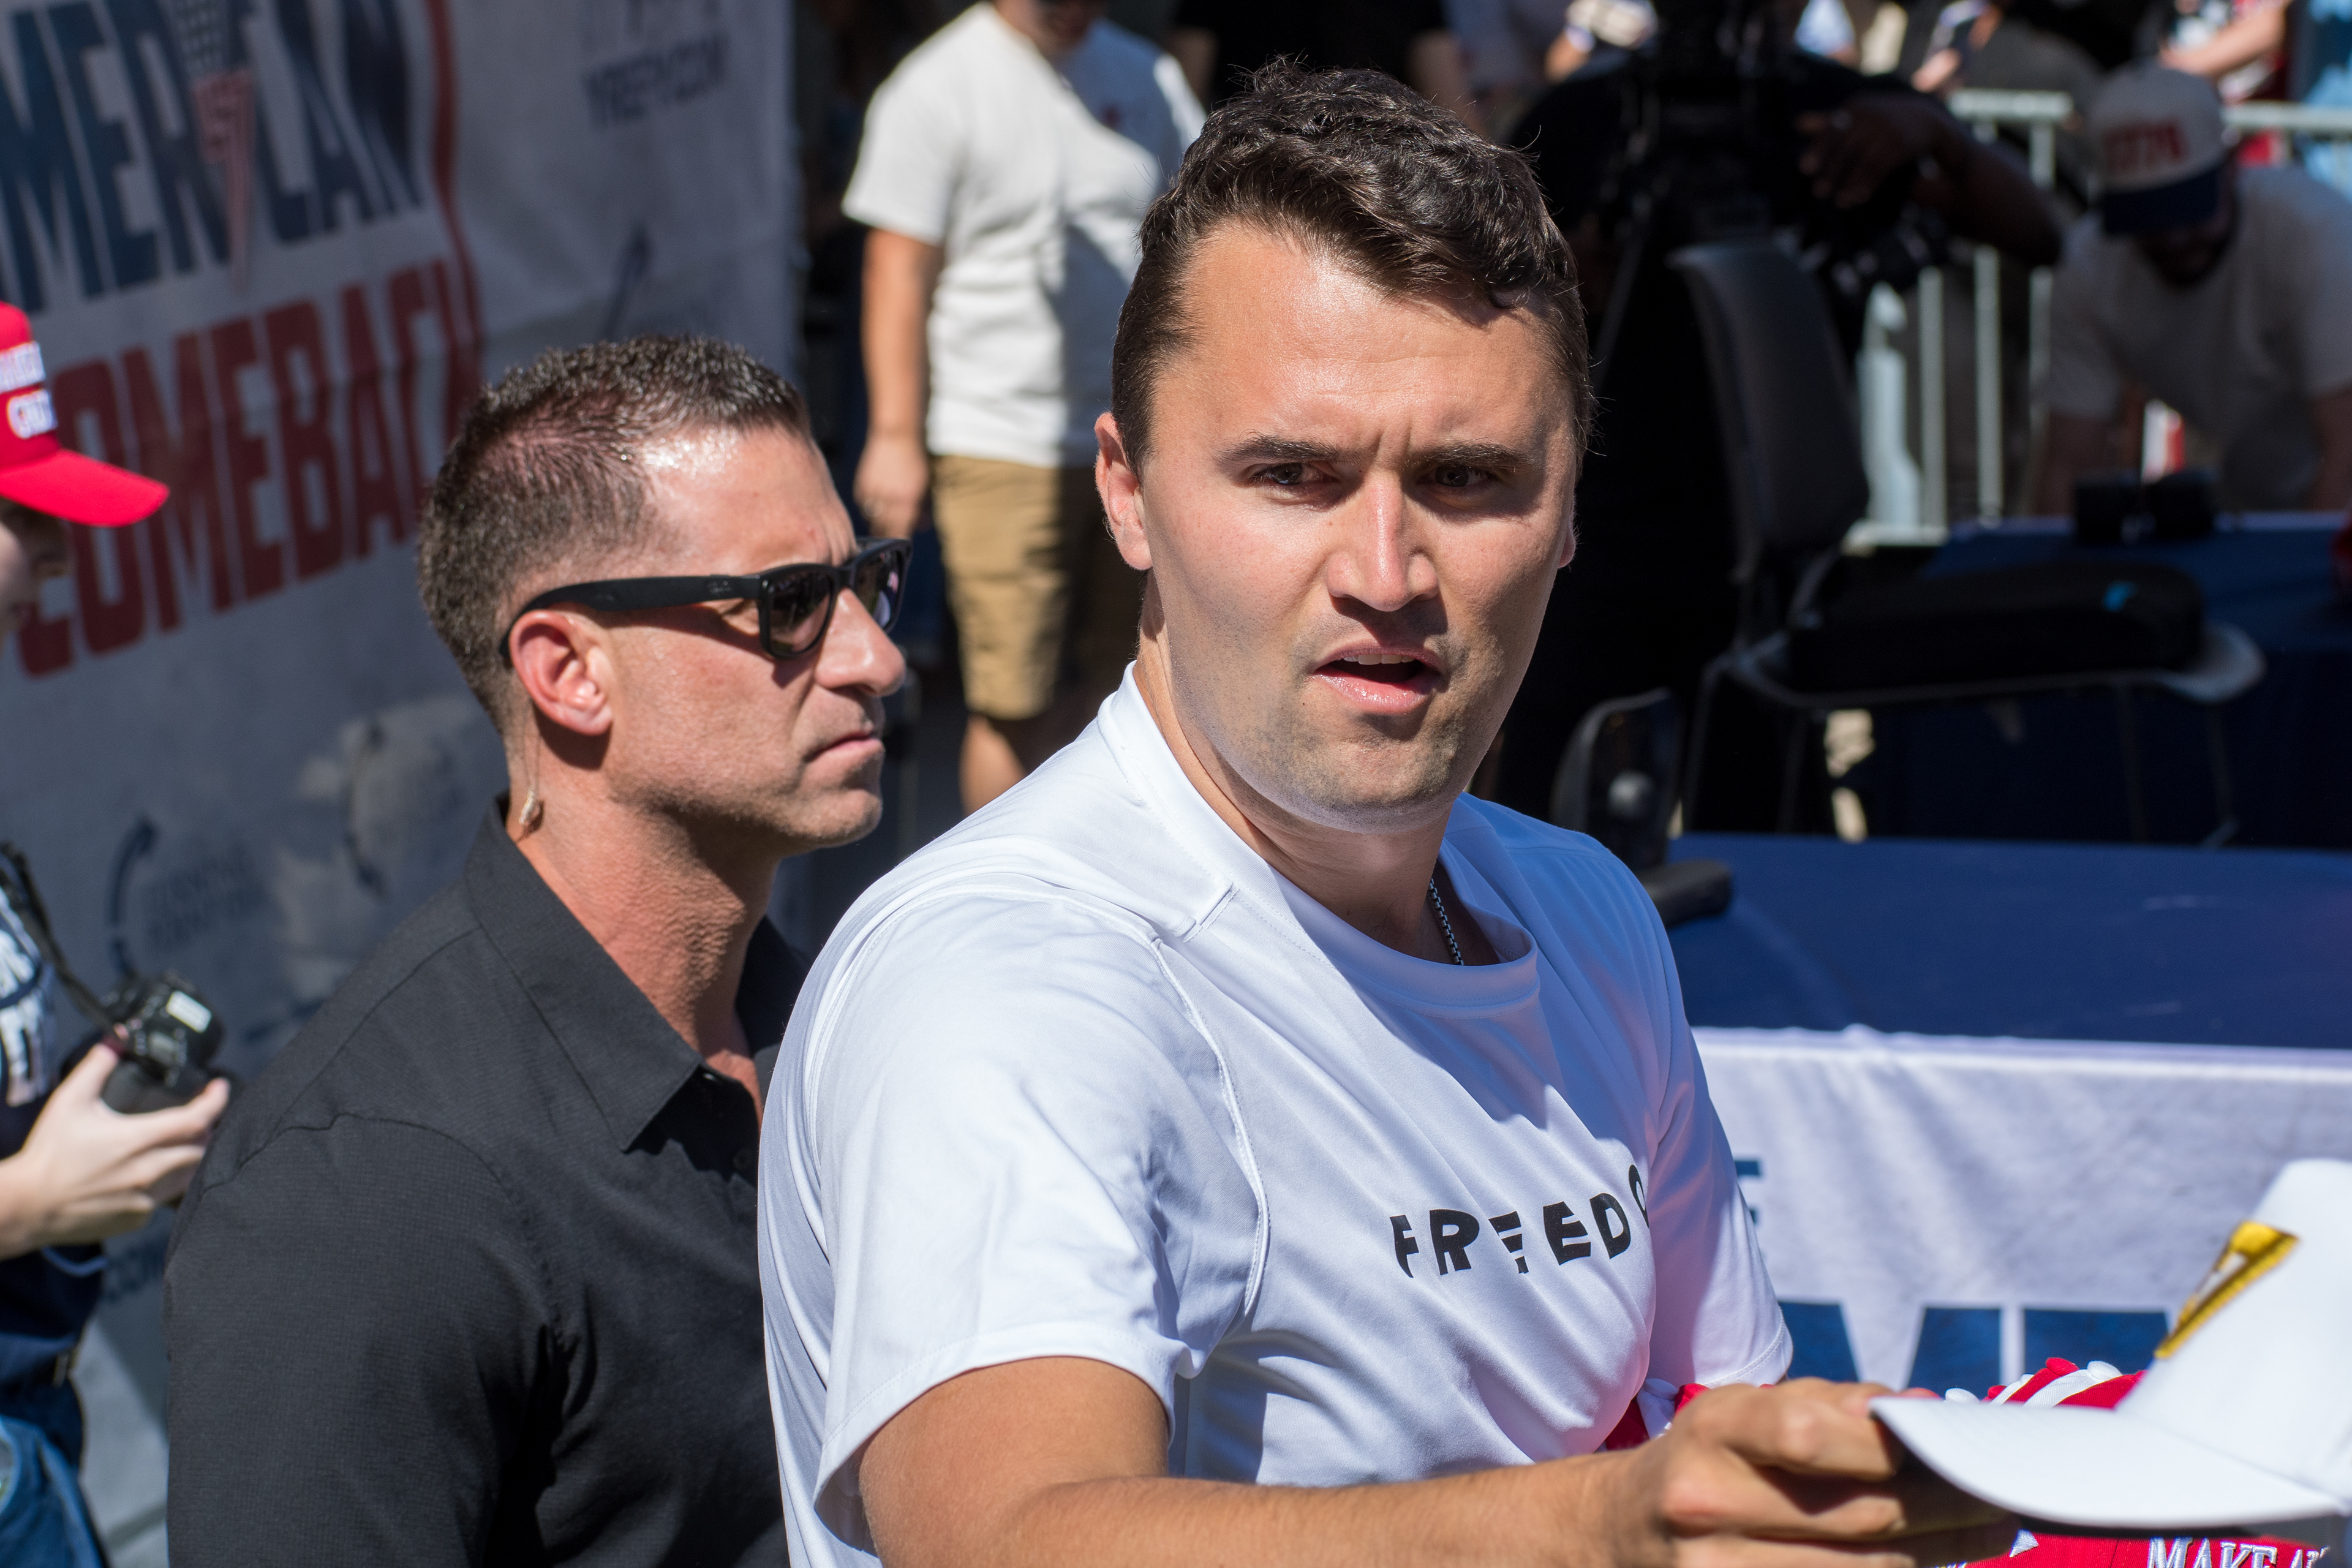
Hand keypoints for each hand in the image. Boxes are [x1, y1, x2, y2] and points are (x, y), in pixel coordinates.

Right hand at [0, 1041, 229, 1257]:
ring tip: (183, 1141)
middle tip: (197, 1116)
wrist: (30, 1204)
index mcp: (137, 1139)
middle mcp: (149, 1169)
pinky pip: (169, 1196)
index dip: (216, 1100)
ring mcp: (146, 1197)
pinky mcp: (139, 1217)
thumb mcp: (70, 1101)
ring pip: (192, 1172)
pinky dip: (171, 1180)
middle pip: (202, 1146)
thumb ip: (97, 1066)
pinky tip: (156, 1170)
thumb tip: (117, 1039)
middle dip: (206, 1128)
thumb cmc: (49, 1153)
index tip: (219, 1088)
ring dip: (194, 1154)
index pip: (196, 1119)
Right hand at [855, 433, 930, 539]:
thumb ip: (923, 508)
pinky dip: (867, 509)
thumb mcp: (924, 486)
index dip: (900, 540)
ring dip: (876, 523)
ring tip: (880, 523)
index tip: (900, 547)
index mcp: (908, 502)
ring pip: (871, 519)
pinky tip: (873, 507)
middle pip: (883, 529)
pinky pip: (863, 506)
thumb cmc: (915, 461)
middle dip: (885, 535)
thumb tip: (922, 527)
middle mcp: (890, 500)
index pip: (901, 531)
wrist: (897, 436)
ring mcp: (874, 493)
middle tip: (886, 539)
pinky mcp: (862, 486)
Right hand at [1593, 1379, 2016, 1567]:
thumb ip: (1832, 1405)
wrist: (1618, 1535)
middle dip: (1948, 1504)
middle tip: (2006, 1492)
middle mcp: (1707, 1504)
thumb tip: (1927, 1411)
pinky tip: (1937, 1562)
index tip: (1958, 1440)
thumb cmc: (1707, 1463)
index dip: (1894, 1442)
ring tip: (1991, 1530)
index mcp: (1712, 1433)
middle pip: (1858, 1515)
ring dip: (1942, 1553)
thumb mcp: (1745, 1411)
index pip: (1810, 1434)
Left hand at [1797, 95, 1962, 209]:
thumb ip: (1828, 122)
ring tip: (1839, 202)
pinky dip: (1868, 184)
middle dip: (1832, 171)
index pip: (1833, 130)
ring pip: (1865, 160)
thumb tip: (1796, 124)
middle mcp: (1871, 116)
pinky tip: (1858, 199)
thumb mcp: (1857, 115)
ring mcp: (1889, 130)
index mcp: (1855, 109)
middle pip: (1847, 147)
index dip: (1819, 149)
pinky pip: (1882, 167)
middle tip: (1818, 193)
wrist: (1925, 118)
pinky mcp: (1903, 144)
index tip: (1804, 169)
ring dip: (1851, 183)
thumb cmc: (1880, 120)